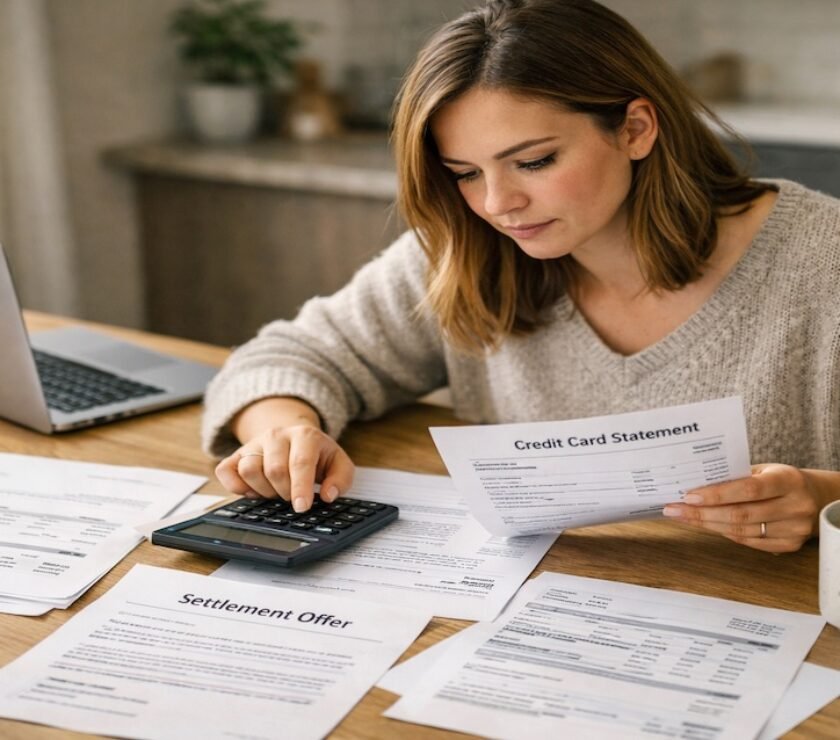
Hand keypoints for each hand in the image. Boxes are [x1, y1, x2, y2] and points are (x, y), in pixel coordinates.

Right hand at [215, 397, 354, 512]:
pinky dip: (236, 487)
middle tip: (292, 496)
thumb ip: (341, 479)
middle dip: (285, 492)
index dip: (300, 488)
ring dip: (263, 490)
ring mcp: (254, 443)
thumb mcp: (338, 464)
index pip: (300, 463)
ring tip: (276, 491)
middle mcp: (276, 435)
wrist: (294, 439)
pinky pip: (225, 471)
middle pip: (274, 470)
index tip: (302, 507)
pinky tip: (253, 491)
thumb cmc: (317, 456)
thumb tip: (328, 495)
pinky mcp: (235, 454)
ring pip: (249, 470)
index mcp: (305, 435)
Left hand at [662, 464, 820, 552]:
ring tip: (683, 517)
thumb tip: (694, 484)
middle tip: (674, 510)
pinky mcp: (790, 546)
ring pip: (741, 531)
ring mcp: (794, 529)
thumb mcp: (764, 470)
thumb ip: (736, 476)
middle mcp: (795, 506)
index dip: (716, 495)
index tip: (688, 496)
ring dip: (707, 524)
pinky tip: (705, 525)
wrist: (816, 498)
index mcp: (788, 480)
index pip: (748, 489)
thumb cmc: (779, 479)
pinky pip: (748, 542)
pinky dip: (724, 533)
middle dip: (702, 513)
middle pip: (741, 514)